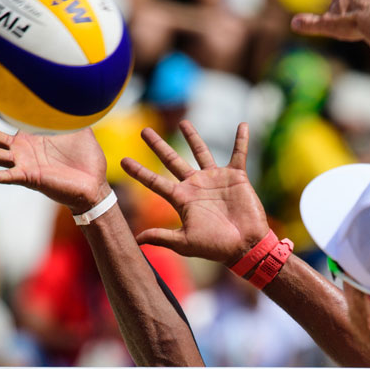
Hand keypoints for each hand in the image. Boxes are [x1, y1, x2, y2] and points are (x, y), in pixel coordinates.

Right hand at [0, 121, 109, 213]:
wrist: (94, 184)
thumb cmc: (86, 159)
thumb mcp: (78, 128)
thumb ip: (70, 111)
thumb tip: (77, 86)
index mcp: (28, 138)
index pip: (4, 124)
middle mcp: (21, 151)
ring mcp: (23, 164)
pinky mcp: (30, 178)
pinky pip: (8, 176)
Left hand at [121, 121, 271, 266]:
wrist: (246, 246)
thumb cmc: (216, 247)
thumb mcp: (185, 243)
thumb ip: (162, 237)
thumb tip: (136, 240)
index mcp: (182, 199)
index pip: (155, 182)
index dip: (139, 172)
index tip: (123, 160)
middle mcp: (196, 186)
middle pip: (172, 160)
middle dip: (158, 146)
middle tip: (144, 130)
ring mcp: (215, 179)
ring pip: (201, 152)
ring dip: (192, 137)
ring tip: (183, 122)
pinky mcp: (236, 177)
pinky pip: (239, 154)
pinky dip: (242, 140)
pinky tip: (242, 125)